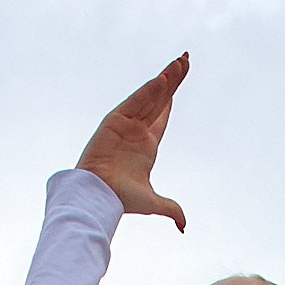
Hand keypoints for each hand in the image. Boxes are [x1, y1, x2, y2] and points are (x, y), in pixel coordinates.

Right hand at [78, 56, 188, 228]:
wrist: (98, 197)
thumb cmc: (120, 200)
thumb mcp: (153, 202)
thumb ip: (171, 209)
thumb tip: (184, 225)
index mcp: (146, 145)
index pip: (163, 115)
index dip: (172, 97)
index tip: (181, 78)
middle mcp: (137, 130)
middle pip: (160, 99)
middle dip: (174, 80)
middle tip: (186, 58)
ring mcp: (126, 123)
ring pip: (151, 96)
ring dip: (167, 79)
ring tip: (182, 61)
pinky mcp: (115, 120)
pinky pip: (137, 101)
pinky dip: (151, 90)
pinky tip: (165, 78)